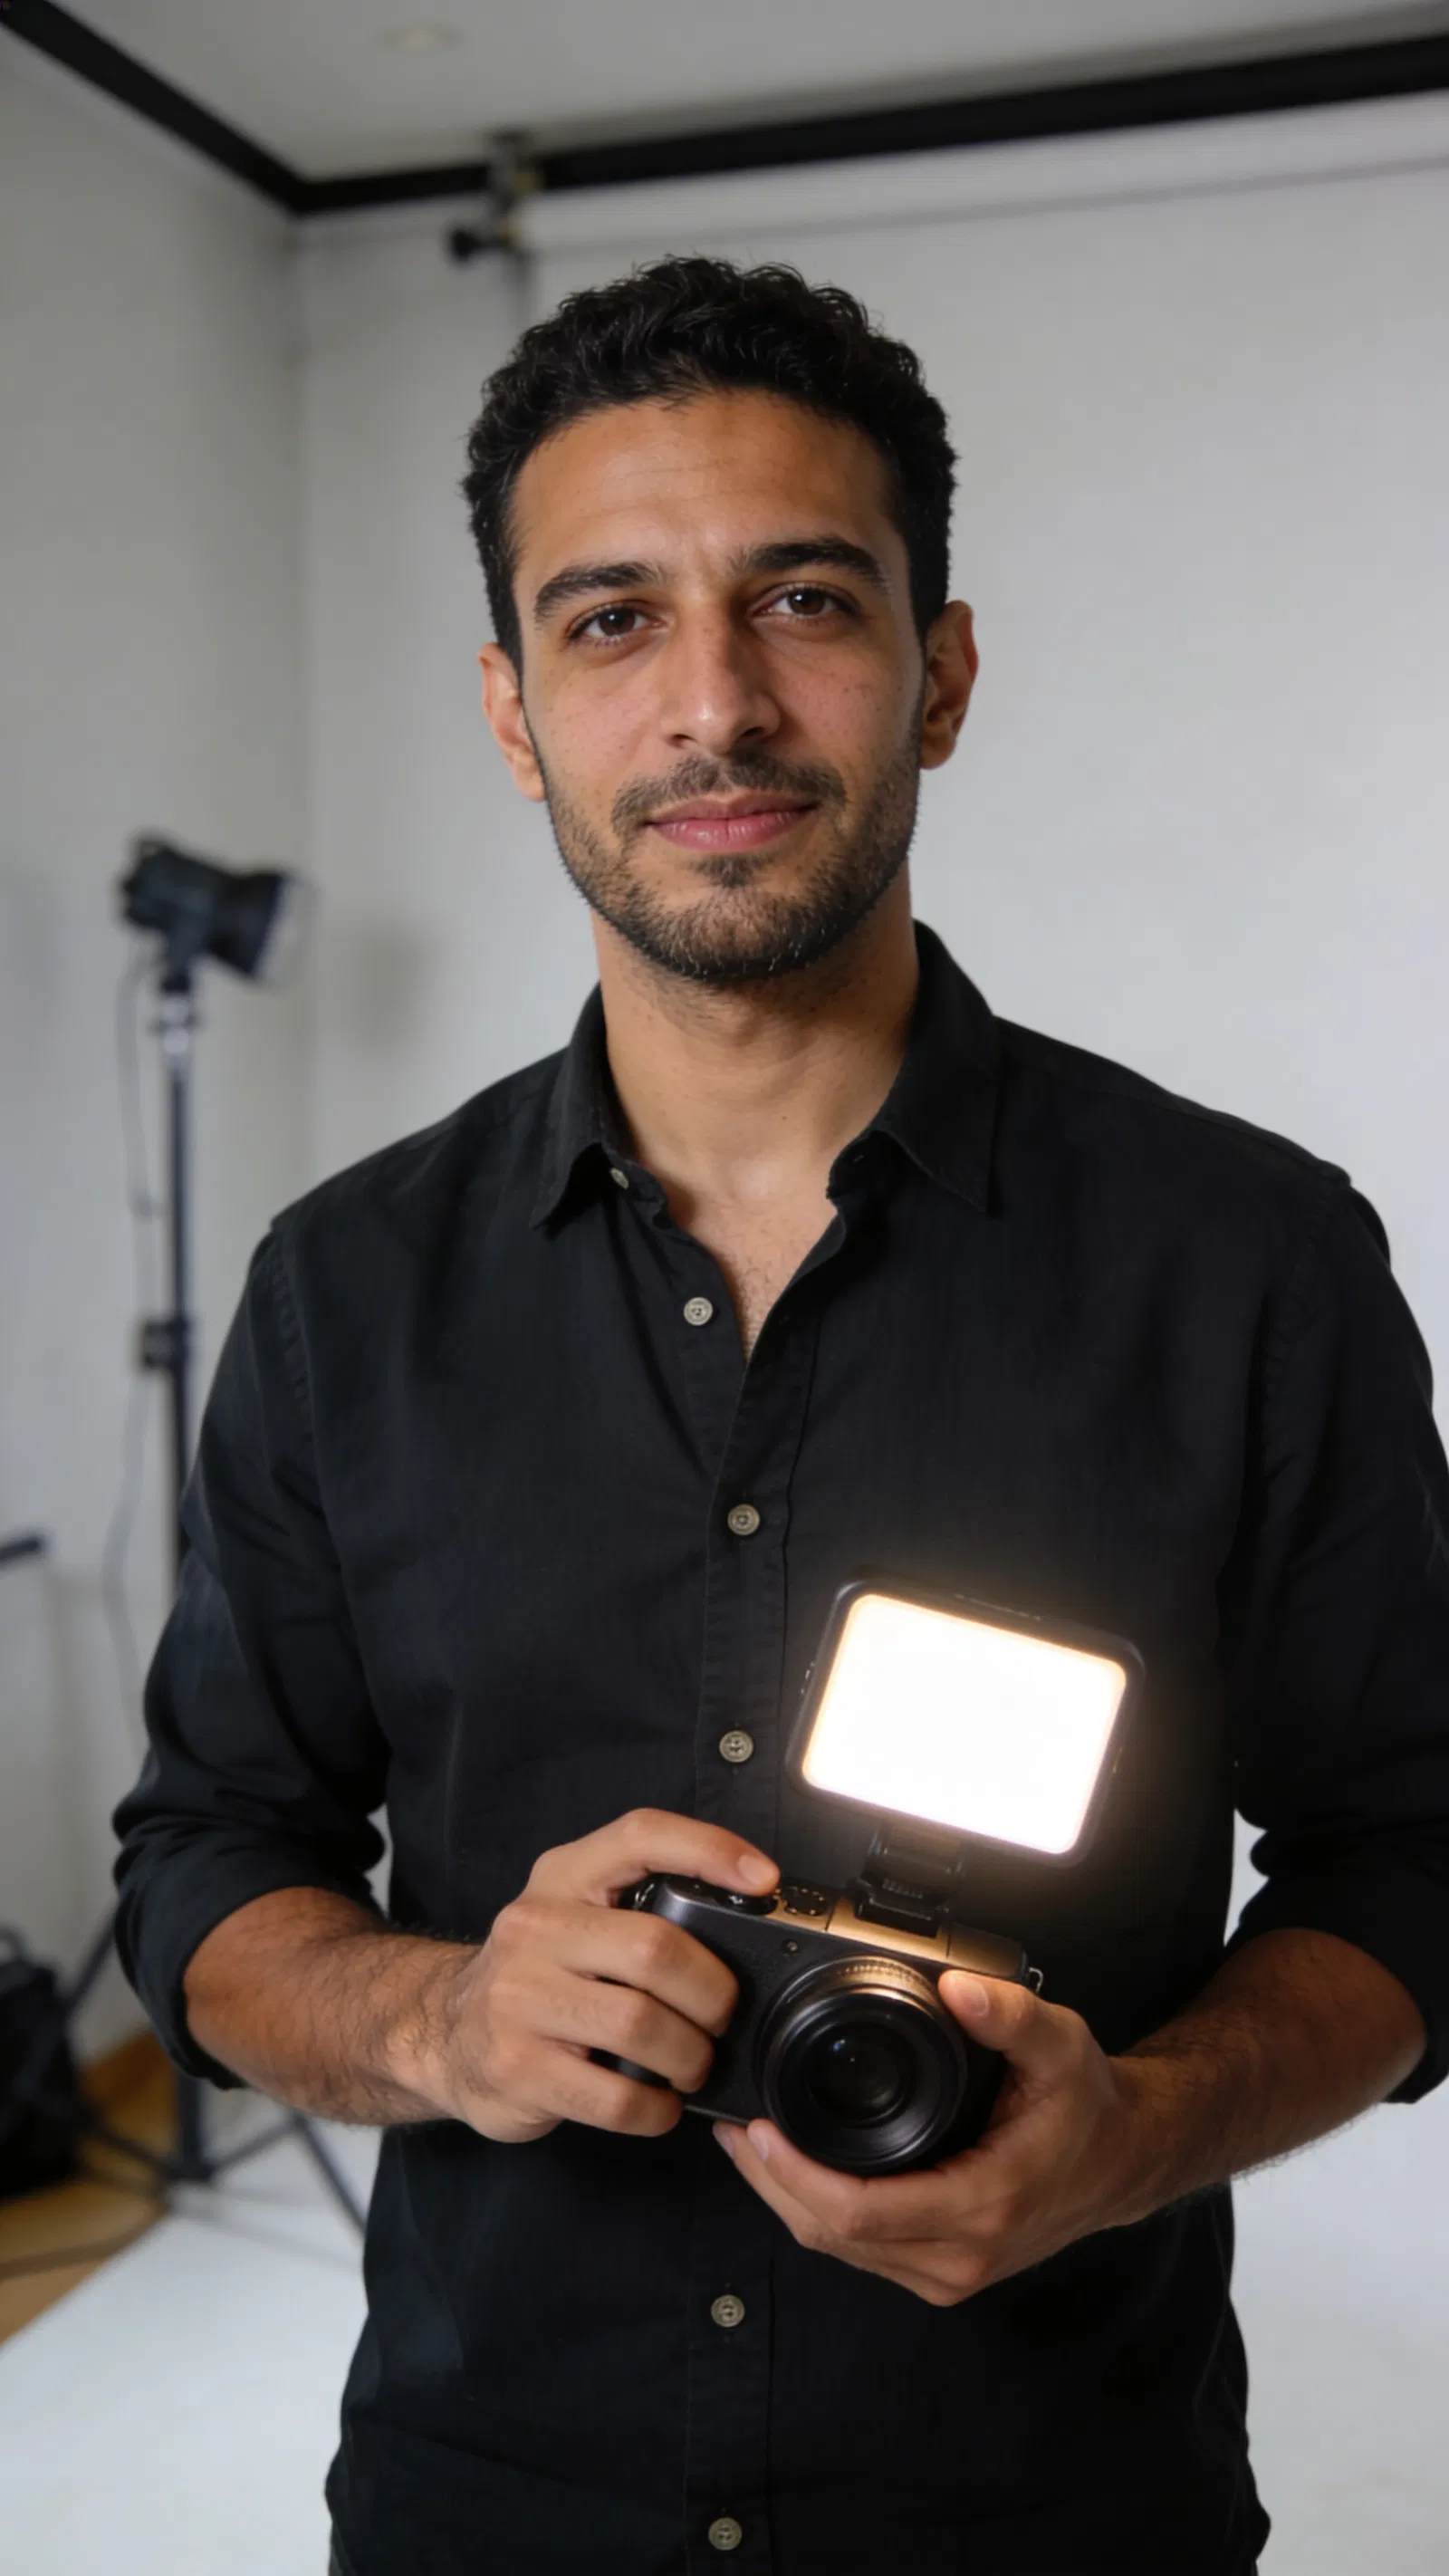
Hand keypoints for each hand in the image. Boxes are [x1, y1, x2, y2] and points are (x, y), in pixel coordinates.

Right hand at [415, 1809, 776, 2146]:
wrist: (441, 2032)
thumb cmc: (537, 1973)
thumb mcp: (574, 1915)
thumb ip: (639, 1904)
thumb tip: (745, 1923)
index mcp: (562, 1878)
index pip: (640, 1836)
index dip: (708, 1849)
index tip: (762, 1879)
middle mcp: (535, 1928)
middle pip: (656, 1948)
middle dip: (712, 1992)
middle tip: (721, 2018)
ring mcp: (519, 2000)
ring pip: (640, 2025)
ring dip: (688, 2055)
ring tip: (692, 2064)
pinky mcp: (517, 2068)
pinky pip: (615, 2098)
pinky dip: (656, 2109)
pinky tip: (658, 2104)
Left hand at [714, 1970, 1154, 2305]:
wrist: (1123, 2161)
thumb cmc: (1089, 2108)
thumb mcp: (1061, 2045)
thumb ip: (1010, 2014)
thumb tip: (959, 1987)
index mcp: (985, 2204)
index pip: (861, 2211)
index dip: (796, 2175)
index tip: (757, 2129)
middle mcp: (962, 2254)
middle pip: (834, 2236)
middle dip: (771, 2184)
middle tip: (732, 2127)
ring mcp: (950, 2272)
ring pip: (840, 2250)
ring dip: (785, 2200)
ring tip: (747, 2142)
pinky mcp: (941, 2270)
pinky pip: (860, 2251)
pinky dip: (816, 2211)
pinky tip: (791, 2170)